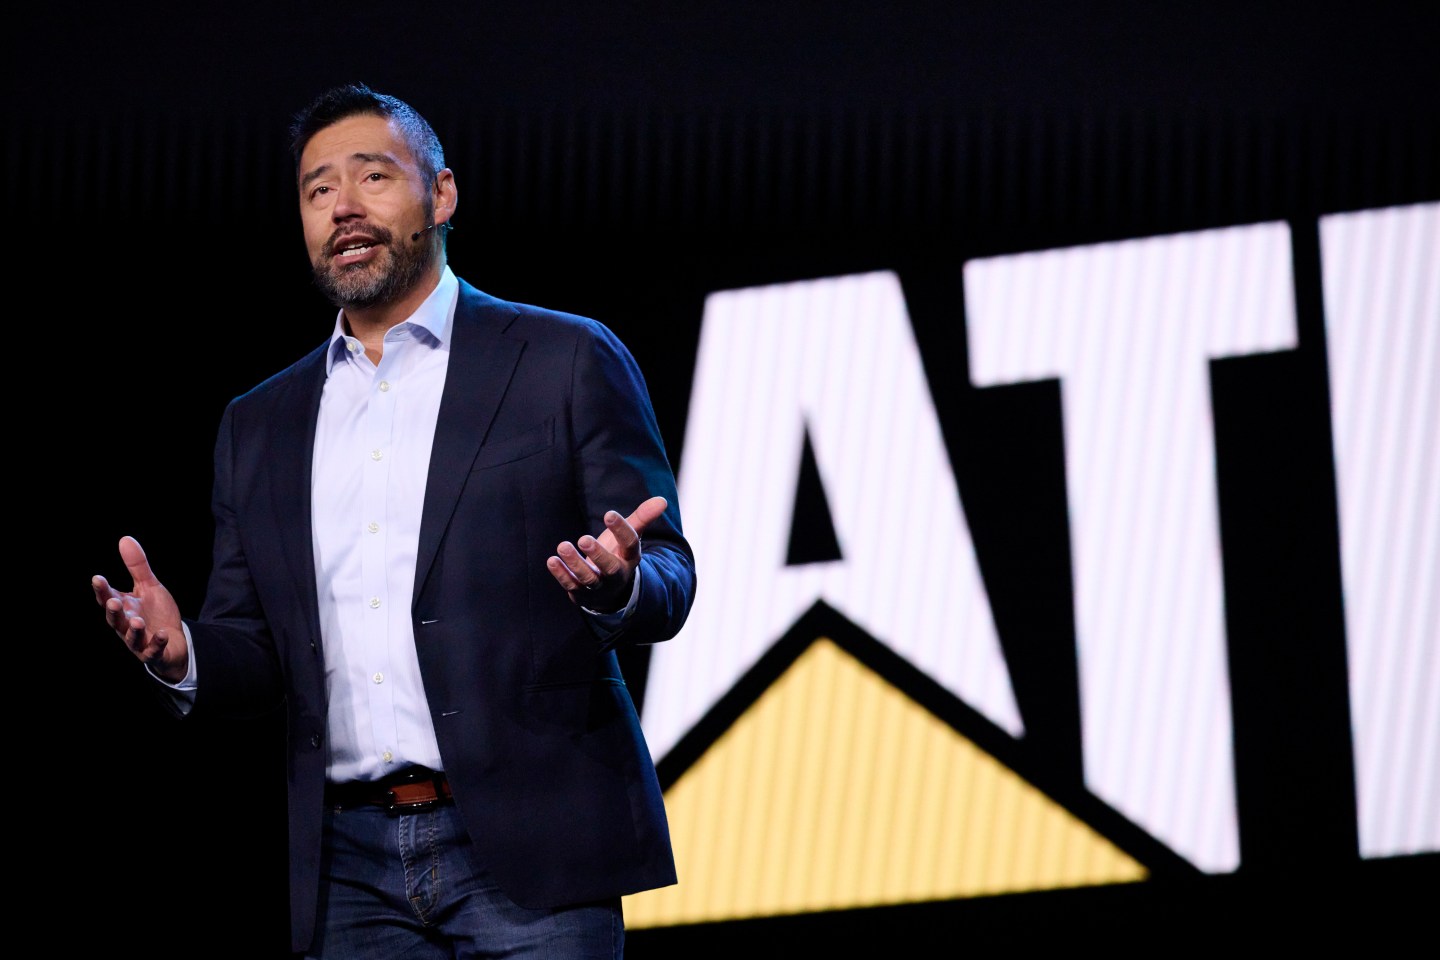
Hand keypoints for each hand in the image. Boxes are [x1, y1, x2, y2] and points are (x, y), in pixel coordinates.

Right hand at [91, 536, 189, 682]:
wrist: (174, 639)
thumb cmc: (156, 613)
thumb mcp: (148, 586)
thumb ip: (137, 566)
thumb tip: (125, 539)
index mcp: (123, 608)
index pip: (108, 598)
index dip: (102, 590)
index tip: (97, 578)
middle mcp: (126, 625)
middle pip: (116, 620)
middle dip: (113, 612)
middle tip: (114, 602)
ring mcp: (139, 642)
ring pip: (131, 638)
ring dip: (133, 631)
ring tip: (138, 621)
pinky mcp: (154, 653)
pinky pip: (153, 651)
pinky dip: (157, 643)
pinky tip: (162, 634)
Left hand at [547, 496, 667, 612]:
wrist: (609, 591)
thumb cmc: (617, 555)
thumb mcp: (629, 538)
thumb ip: (643, 518)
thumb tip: (662, 500)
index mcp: (629, 558)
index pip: (630, 545)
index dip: (621, 530)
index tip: (609, 514)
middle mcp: (616, 574)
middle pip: (610, 568)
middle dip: (598, 555)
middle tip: (584, 539)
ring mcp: (598, 586)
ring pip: (588, 578)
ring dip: (575, 563)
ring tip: (562, 546)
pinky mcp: (581, 593)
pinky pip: (570, 585)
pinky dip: (561, 574)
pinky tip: (552, 560)